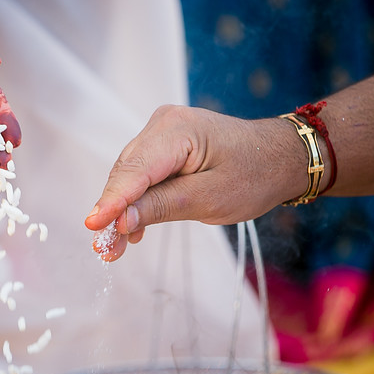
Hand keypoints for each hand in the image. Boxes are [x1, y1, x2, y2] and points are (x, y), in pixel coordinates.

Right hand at [84, 105, 304, 260]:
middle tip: (105, 250)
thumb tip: (120, 220)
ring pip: (130, 174)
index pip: (135, 170)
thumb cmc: (254, 175)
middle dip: (114, 211)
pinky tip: (132, 228)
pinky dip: (136, 199)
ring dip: (123, 209)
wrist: (280, 156)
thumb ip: (163, 206)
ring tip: (115, 247)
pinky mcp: (164, 143)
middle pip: (127, 172)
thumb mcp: (210, 199)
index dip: (111, 200)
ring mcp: (162, 130)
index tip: (92, 227)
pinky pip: (142, 172)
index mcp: (178, 130)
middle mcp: (164, 123)